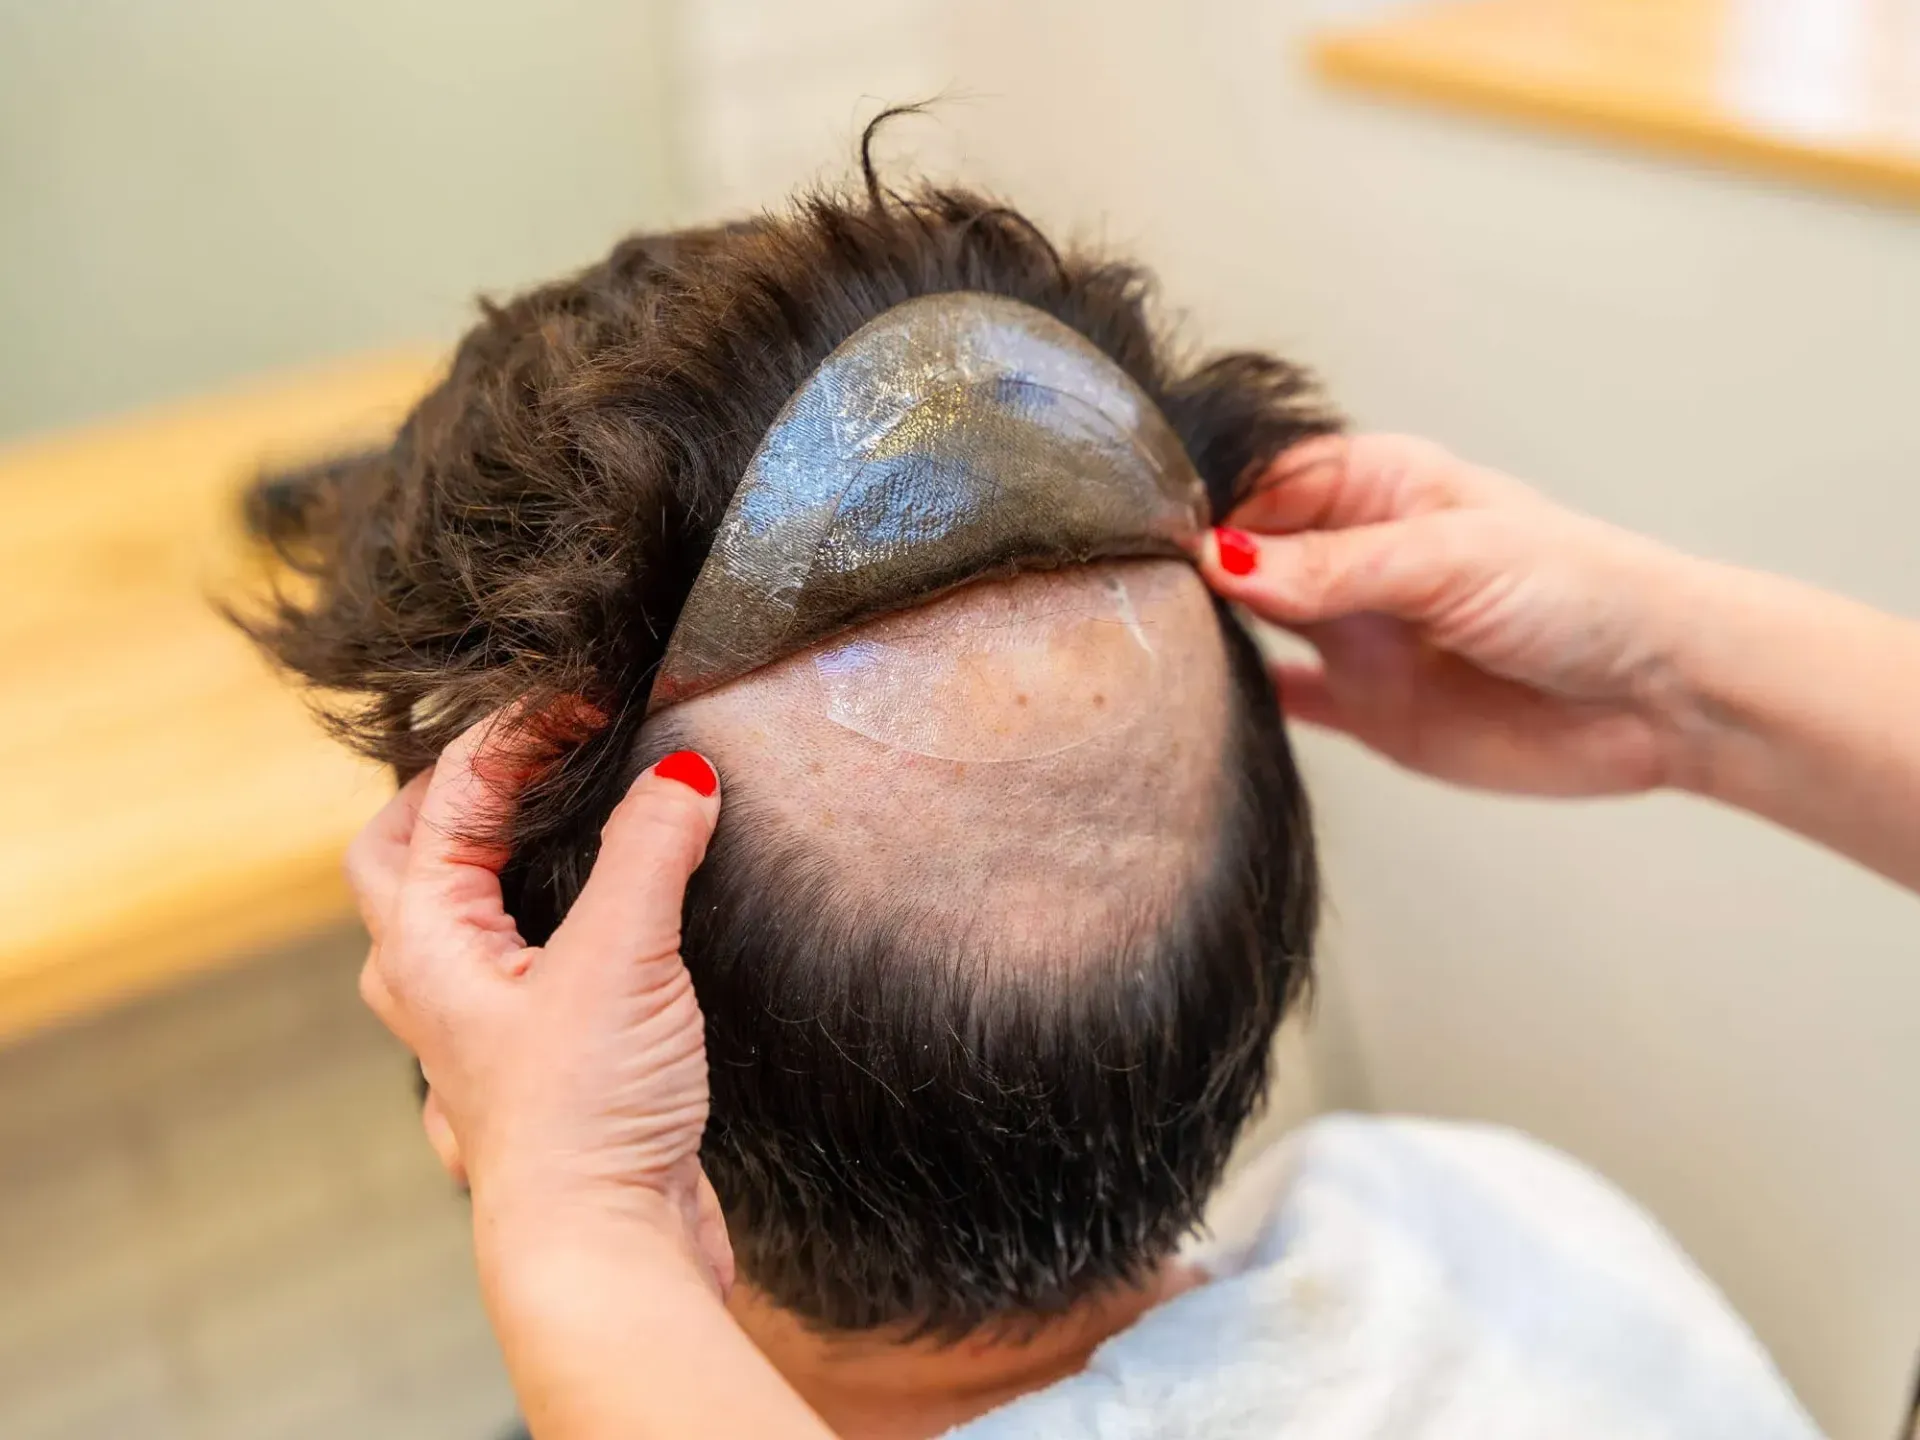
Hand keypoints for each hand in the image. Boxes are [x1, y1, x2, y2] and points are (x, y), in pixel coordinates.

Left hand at [345, 713, 732, 1290]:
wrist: (606, 1249)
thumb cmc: (585, 1116)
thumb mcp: (623, 958)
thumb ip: (651, 850)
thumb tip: (681, 774)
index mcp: (428, 943)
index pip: (451, 794)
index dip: (517, 729)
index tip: (588, 695)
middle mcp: (431, 986)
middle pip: (401, 859)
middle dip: (448, 792)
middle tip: (524, 751)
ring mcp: (474, 1034)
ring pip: (444, 925)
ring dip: (477, 865)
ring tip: (544, 826)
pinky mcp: (529, 1069)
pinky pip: (503, 976)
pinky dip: (527, 931)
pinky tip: (580, 938)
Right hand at [1194, 433, 1704, 796]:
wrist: (1662, 697)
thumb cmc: (1583, 592)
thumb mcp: (1448, 560)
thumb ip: (1333, 569)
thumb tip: (1220, 565)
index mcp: (1376, 487)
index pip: (1261, 483)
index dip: (1206, 505)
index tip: (1150, 535)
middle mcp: (1355, 556)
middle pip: (1245, 553)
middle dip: (1195, 568)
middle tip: (1133, 591)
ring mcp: (1356, 633)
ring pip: (1253, 625)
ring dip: (1209, 633)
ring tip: (1151, 641)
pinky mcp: (1366, 708)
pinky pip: (1283, 700)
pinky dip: (1243, 699)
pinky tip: (1199, 701)